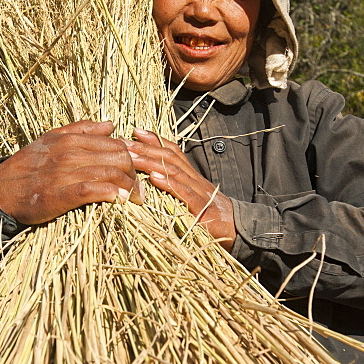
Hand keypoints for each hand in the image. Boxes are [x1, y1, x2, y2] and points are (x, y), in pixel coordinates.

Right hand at [0, 120, 143, 224]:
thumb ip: (82, 130)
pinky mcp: (59, 195)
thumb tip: (111, 123)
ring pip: (110, 173)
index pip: (114, 143)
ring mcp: (64, 173)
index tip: (139, 171)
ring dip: (129, 187)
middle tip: (141, 189)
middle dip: (135, 173)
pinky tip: (119, 200)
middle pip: (118, 157)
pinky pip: (92, 190)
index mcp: (70, 139)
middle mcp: (69, 153)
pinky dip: (110, 193)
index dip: (132, 157)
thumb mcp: (51, 139)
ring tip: (137, 199)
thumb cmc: (28, 166)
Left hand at [124, 129, 235, 250]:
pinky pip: (185, 193)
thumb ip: (178, 190)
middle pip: (170, 158)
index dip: (155, 140)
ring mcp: (200, 193)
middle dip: (146, 148)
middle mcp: (195, 180)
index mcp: (192, 177)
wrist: (239, 232)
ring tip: (132, 158)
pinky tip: (154, 179)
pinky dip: (169, 184)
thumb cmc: (213, 218)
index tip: (136, 131)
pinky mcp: (202, 209)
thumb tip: (154, 181)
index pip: (173, 152)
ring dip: (151, 163)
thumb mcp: (194, 200)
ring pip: (174, 171)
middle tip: (124, 142)